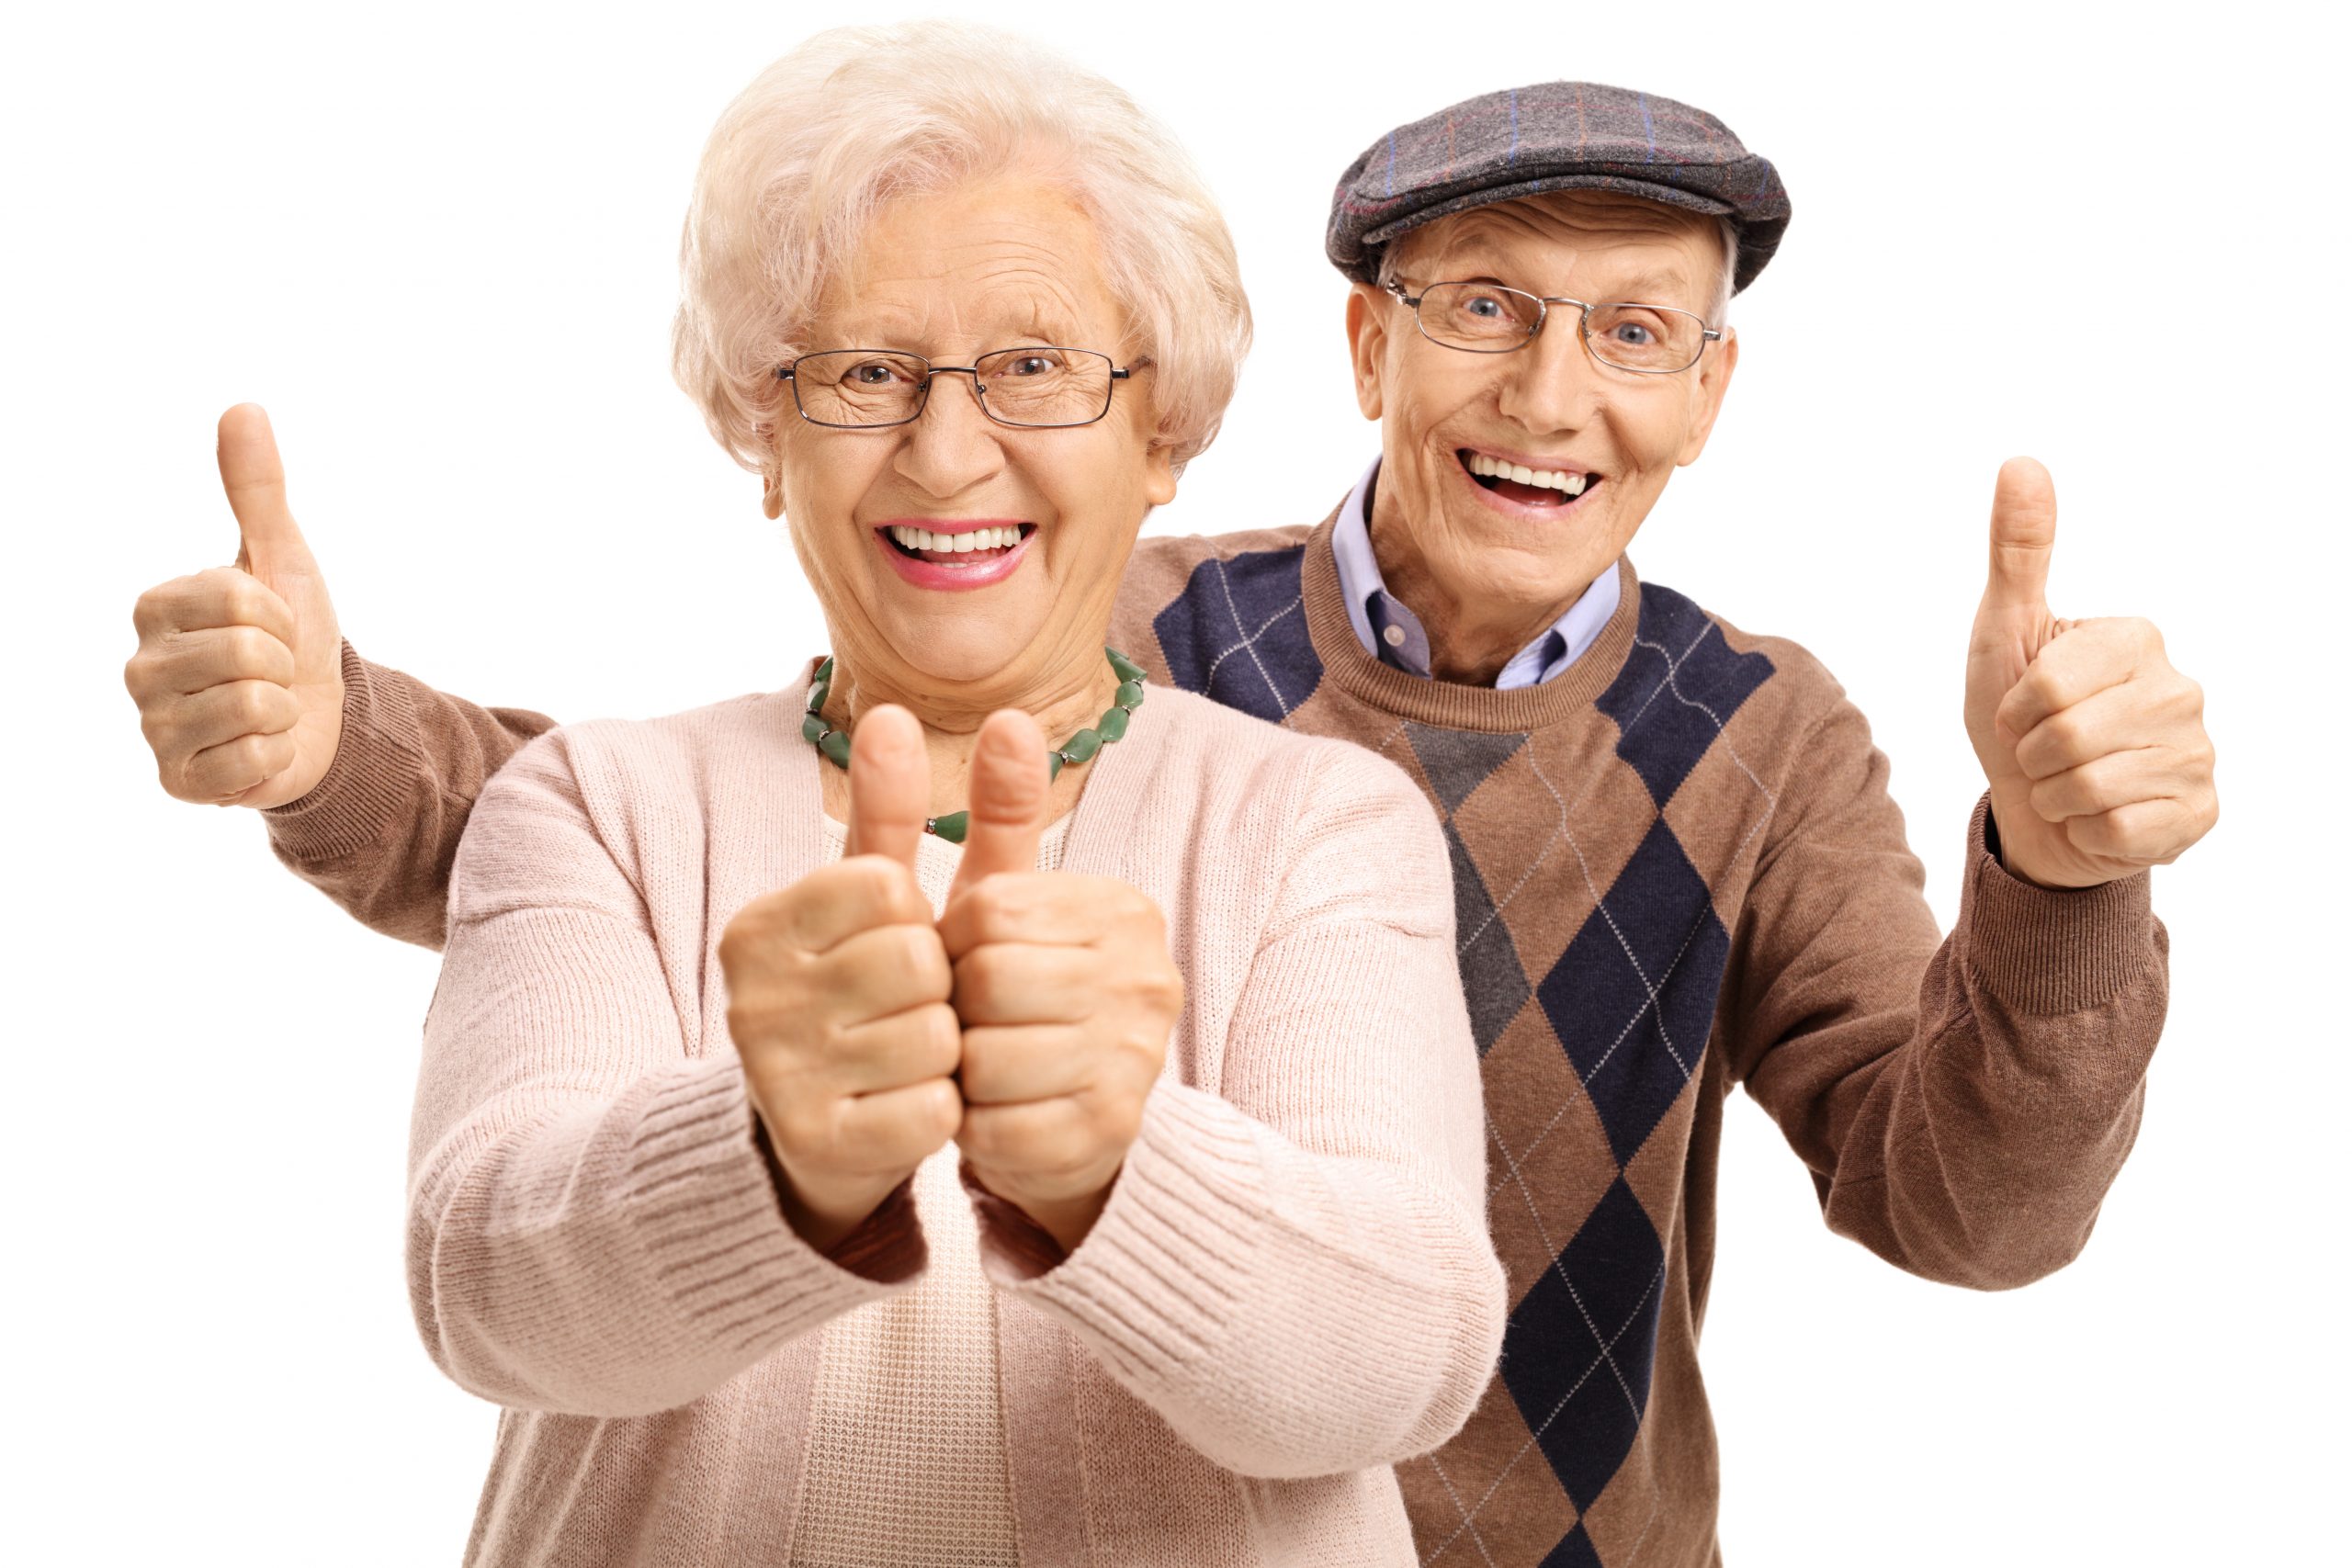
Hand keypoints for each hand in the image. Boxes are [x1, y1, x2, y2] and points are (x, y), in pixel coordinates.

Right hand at [123, 405, 345, 807]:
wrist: (318, 715)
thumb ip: (257, 489)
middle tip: (273, 672)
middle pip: (246, 654)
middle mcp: (139, 668)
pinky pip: (251, 761)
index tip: (274, 626)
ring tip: (267, 707)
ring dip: (282, 708)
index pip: (239, 601)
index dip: (280, 616)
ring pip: (251, 706)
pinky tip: (260, 748)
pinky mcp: (178, 781)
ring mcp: (153, 728)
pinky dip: (275, 754)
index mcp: (154, 608)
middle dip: (284, 663)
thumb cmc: (291, 632)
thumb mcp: (281, 557)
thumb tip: (244, 407)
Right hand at [720, 706, 961, 1250]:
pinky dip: (941, 1110)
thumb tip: (893, 709)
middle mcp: (753, 994)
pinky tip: (906, 1107)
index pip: (888, 885)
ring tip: (903, 1060)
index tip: (893, 946)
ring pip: (935, 1035)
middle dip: (938, 986)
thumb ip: (887, 808)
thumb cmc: (857, 998)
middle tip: (904, 1011)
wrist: (812, 1137)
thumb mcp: (874, 902)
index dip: (916, 918)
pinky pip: (935, 1109)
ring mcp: (778, 1073)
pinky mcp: (815, 1143)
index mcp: (761, 925)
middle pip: (918, 960)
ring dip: (943, 1051)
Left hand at [938, 712, 1180, 1251]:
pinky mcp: (1112, 1132)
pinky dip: (977, 1128)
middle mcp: (1146, 978)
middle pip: (985, 981)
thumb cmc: (1025, 999)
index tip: (969, 965)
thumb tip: (1006, 715)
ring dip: (963, 1074)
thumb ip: (1004, 812)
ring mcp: (1137, 1058)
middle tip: (971, 1024)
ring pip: (986, 1059)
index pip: (988, 909)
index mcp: (1123, 911)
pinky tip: (997, 1115)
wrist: (1075, 1122)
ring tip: (985, 1069)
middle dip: (956, 1009)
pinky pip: (997, 1128)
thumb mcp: (1008, 904)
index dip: (952, 944)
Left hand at [1962, 457, 2218, 888]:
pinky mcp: (2199, 813)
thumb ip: (2017, 551)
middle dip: (2033, 755)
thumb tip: (2021, 461)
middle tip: (2043, 751)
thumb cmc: (2018, 714)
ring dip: (2055, 795)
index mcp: (2137, 639)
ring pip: (2090, 787)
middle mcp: (2181, 689)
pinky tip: (2096, 816)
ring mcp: (2197, 753)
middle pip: (2067, 738)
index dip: (2015, 710)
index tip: (2023, 709)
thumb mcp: (2005, 630)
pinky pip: (2117, 831)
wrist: (2035, 807)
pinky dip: (2085, 831)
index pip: (2047, 687)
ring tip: (2066, 781)